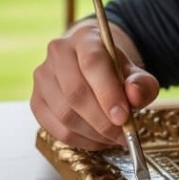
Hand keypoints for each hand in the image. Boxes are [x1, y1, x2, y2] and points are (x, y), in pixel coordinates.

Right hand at [30, 19, 159, 149]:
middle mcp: (58, 53)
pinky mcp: (36, 101)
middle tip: (123, 135)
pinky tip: (97, 139)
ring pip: (65, 114)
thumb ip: (142, 83)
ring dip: (94, 134)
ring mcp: (43, 77)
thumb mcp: (135, 72)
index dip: (108, 93)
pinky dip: (81, 141)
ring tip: (114, 137)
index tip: (124, 118)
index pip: (92, 63)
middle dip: (102, 121)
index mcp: (84, 38)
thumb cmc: (114, 70)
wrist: (92, 66)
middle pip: (75, 93)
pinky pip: (57, 129)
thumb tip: (135, 96)